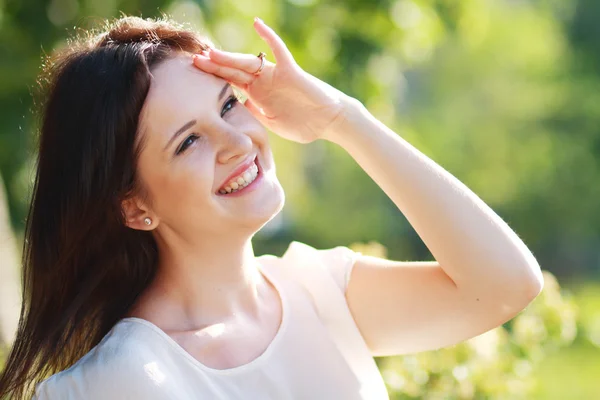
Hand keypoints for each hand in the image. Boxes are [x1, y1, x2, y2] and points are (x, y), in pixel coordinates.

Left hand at [192, 17, 351, 143]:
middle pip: (233, 70)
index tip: (195, 77)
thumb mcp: (271, 123)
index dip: (214, 79)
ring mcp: (275, 75)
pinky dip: (269, 36)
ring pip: (248, 61)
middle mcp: (263, 82)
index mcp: (257, 95)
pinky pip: (279, 50)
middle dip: (214, 66)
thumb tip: (236, 107)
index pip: (230, 83)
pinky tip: (257, 24)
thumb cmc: (303, 125)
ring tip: (211, 53)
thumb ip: (254, 114)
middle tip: (194, 61)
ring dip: (230, 57)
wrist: (328, 122)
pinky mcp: (290, 70)